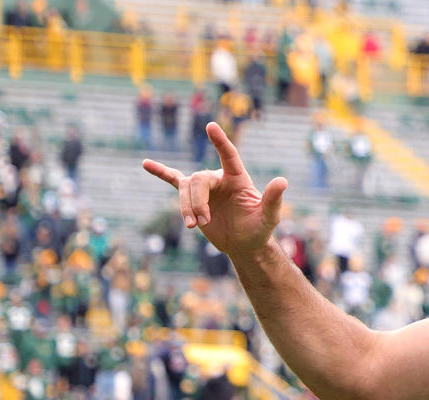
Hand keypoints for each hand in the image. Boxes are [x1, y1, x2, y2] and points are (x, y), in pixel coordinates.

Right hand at [142, 122, 287, 257]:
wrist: (244, 244)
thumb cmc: (259, 228)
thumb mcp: (269, 217)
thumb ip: (273, 199)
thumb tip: (282, 181)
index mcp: (238, 177)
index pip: (229, 155)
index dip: (221, 142)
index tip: (211, 126)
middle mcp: (219, 178)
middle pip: (199, 180)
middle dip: (197, 202)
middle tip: (202, 223)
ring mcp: (205, 187)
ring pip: (185, 188)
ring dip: (186, 207)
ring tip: (193, 226)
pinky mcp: (193, 198)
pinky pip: (174, 181)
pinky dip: (161, 173)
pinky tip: (146, 164)